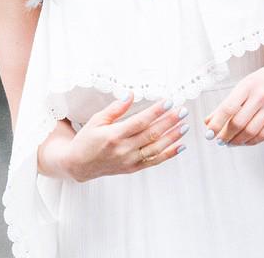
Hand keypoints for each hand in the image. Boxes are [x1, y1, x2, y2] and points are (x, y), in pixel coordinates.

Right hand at [64, 92, 188, 181]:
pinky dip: (169, 154)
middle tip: (183, 111)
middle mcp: (123, 149)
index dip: (156, 112)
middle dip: (170, 122)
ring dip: (173, 137)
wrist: (78, 165)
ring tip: (185, 125)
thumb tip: (131, 94)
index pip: (140, 121)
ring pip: (156, 148)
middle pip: (152, 134)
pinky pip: (154, 161)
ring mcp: (129, 161)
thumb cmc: (87, 140)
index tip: (169, 102)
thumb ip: (116, 108)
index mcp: (114, 135)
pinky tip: (181, 146)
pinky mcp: (133, 168)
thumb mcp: (97, 120)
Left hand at [203, 47, 263, 146]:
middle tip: (219, 140)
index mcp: (248, 85)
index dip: (217, 123)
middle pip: (238, 122)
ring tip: (230, 142)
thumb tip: (209, 120)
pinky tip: (245, 141)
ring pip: (251, 131)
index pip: (228, 107)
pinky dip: (251, 141)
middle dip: (226, 135)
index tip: (209, 132)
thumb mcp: (245, 85)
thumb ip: (227, 103)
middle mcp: (260, 96)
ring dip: (237, 141)